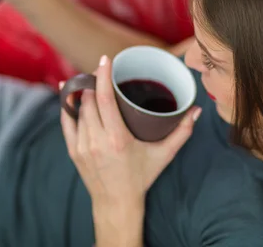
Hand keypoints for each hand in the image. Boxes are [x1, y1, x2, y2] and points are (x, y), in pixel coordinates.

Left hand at [60, 56, 201, 207]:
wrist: (116, 203)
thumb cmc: (141, 177)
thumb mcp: (164, 155)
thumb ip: (182, 132)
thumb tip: (197, 111)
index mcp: (117, 139)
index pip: (104, 99)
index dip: (103, 76)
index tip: (105, 60)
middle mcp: (96, 141)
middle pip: (89, 100)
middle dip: (94, 81)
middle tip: (103, 70)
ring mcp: (82, 146)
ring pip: (78, 109)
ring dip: (84, 93)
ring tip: (92, 81)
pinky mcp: (73, 150)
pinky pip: (66, 121)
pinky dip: (67, 105)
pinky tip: (69, 91)